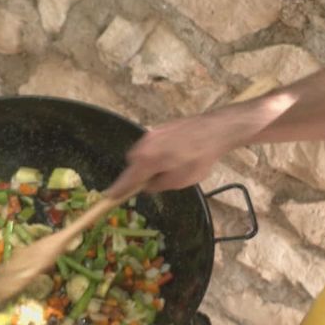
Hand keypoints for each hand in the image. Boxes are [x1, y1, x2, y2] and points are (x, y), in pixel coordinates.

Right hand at [108, 106, 269, 195]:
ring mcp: (153, 133)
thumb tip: (146, 185)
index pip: (127, 178)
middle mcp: (144, 144)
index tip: (109, 197)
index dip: (118, 189)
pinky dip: (158, 153)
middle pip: (133, 163)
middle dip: (140, 173)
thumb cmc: (198, 158)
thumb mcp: (179, 181)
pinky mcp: (162, 128)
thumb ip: (157, 185)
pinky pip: (153, 144)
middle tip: (153, 182)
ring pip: (144, 153)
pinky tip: (176, 156)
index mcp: (146, 159)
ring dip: (150, 162)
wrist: (215, 130)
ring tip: (171, 168)